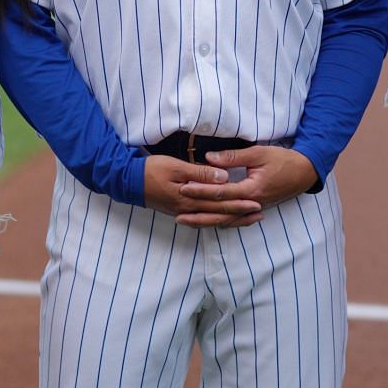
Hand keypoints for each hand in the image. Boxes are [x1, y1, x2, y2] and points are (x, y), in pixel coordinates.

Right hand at [143, 156, 264, 226]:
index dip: (238, 202)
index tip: (256, 202)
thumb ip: (199, 173)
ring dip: (231, 220)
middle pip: (219, 213)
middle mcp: (188, 209)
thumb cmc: (152, 170)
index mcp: (189, 197)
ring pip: (212, 219)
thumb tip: (222, 177)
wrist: (128, 182)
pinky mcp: (179, 212)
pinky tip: (224, 221)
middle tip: (259, 214)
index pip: (219, 201)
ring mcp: (183, 213)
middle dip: (240, 214)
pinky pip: (203, 220)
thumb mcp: (176, 166)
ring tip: (248, 220)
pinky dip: (216, 221)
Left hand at [174, 147, 320, 227]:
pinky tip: (208, 223)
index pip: (220, 193)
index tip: (183, 188)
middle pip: (220, 213)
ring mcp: (254, 209)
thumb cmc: (283, 160)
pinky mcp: (255, 209)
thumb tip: (209, 158)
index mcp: (251, 190)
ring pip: (226, 220)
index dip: (201, 190)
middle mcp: (251, 204)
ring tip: (186, 222)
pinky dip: (220, 222)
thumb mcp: (258, 153)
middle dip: (198, 214)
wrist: (304, 172)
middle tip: (178, 214)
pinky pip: (235, 220)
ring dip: (206, 222)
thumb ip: (233, 157)